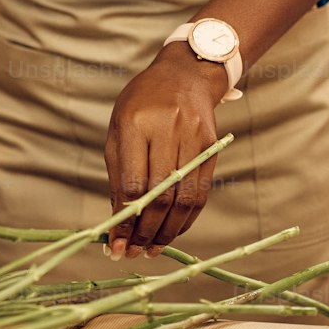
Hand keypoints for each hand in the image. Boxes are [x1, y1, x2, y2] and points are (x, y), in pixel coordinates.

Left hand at [103, 42, 223, 260]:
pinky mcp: (212, 148)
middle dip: (145, 232)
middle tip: (134, 253)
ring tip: (152, 249)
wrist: (184, 75)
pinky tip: (172, 231)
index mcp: (136, 124)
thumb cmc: (142, 104)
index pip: (133, 183)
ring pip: (184, 200)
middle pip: (160, 195)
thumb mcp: (119, 129)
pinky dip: (186, 219)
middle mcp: (168, 130)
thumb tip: (116, 222)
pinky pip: (201, 194)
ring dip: (167, 232)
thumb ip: (117, 174)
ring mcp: (194, 138)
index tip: (117, 245)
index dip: (125, 220)